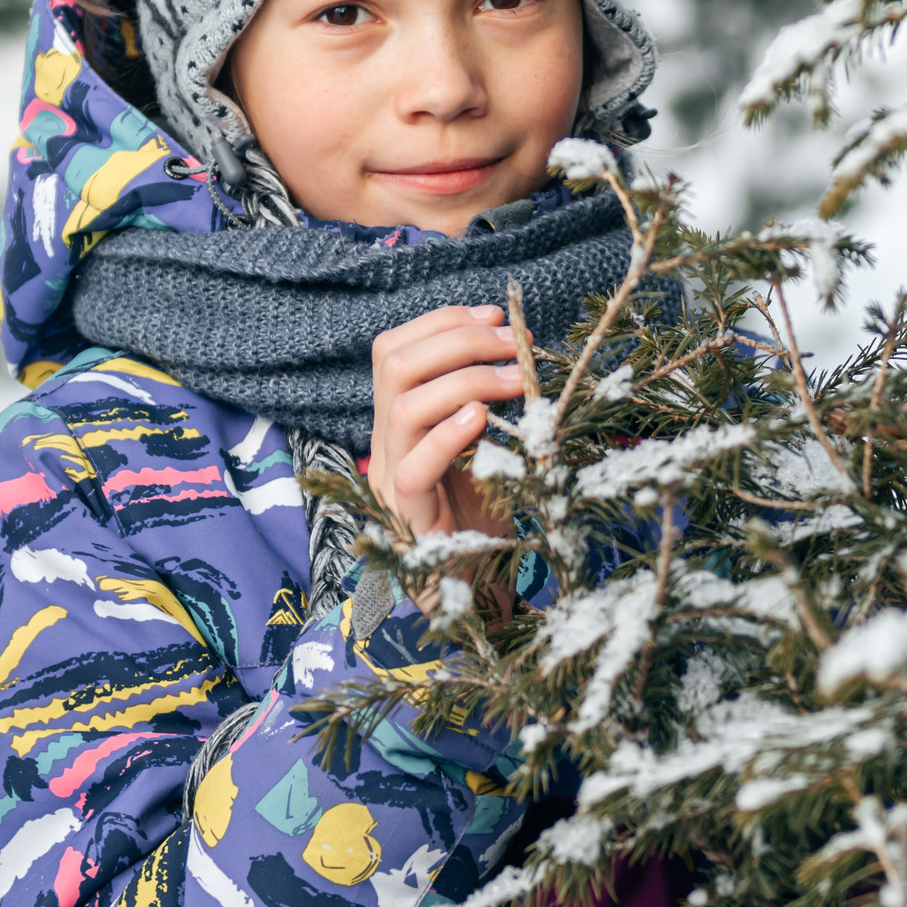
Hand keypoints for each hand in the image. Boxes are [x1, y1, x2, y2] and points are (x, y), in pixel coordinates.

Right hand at [369, 304, 523, 545]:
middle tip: (515, 344)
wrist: (470, 589)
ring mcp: (391, 479)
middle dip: (459, 340)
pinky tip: (483, 421)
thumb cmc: (478, 514)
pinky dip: (447, 436)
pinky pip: (415, 469)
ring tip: (515, 381)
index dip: (442, 322)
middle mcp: (387, 443)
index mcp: (398, 421)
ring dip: (466, 380)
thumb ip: (486, 405)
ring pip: (402, 409)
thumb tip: (519, 351)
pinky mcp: (409, 517)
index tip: (495, 317)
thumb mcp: (484, 446)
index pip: (394, 350)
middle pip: (393, 365)